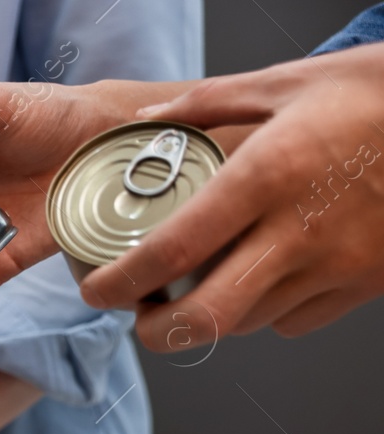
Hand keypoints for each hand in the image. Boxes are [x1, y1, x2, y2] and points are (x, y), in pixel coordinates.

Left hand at [81, 43, 383, 347]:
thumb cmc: (374, 94)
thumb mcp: (285, 83)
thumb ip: (205, 104)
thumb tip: (146, 121)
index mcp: (266, 177)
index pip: (172, 252)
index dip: (120, 284)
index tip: (95, 289)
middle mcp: (298, 232)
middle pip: (204, 319)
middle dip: (153, 332)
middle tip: (135, 317)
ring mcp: (336, 265)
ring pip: (244, 324)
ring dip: (206, 319)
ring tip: (189, 290)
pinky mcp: (364, 283)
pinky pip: (292, 320)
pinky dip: (261, 312)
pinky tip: (255, 279)